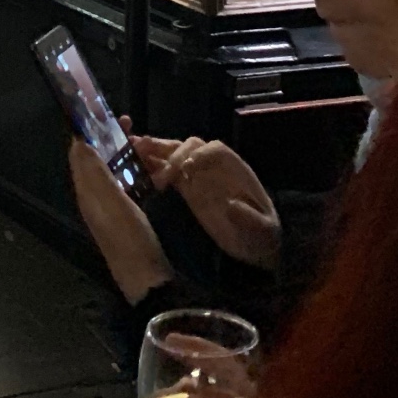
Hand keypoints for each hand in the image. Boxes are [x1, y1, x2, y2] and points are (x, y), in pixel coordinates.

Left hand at [67, 138, 172, 303]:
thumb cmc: (129, 237)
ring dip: (124, 154)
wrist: (147, 279)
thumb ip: (95, 172)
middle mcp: (94, 198)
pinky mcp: (127, 215)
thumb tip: (78, 141)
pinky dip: (135, 171)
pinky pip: (127, 184)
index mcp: (87, 192)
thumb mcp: (112, 201)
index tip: (103, 113)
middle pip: (96, 160)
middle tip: (130, 124)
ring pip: (113, 171)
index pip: (79, 155)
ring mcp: (110, 208)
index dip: (88, 132)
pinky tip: (152, 169)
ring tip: (144, 142)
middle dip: (109, 139)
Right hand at [141, 134, 280, 268]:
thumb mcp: (264, 231)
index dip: (200, 155)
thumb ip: (251, 218)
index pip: (215, 150)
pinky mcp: (187, 188)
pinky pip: (168, 171)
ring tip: (133, 149)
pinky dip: (152, 166)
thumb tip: (231, 205)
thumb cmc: (262, 237)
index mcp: (235, 169)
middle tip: (150, 156)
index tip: (188, 169)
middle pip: (191, 147)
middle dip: (171, 151)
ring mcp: (199, 176)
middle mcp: (214, 167)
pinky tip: (134, 165)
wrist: (255, 250)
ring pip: (175, 154)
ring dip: (155, 150)